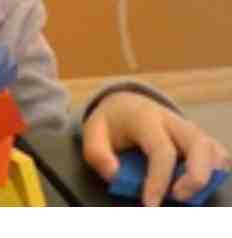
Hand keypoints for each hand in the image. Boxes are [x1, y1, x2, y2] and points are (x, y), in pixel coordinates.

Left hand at [82, 91, 230, 205]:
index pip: (162, 150)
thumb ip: (97, 154)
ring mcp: (188, 128)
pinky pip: (217, 153)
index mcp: (145, 118)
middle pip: (198, 145)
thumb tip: (114, 174)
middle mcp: (172, 121)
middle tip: (178, 198)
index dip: (159, 180)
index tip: (150, 204)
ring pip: (212, 149)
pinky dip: (215, 171)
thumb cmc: (110, 124)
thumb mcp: (92, 134)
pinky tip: (197, 184)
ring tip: (186, 193)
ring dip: (207, 175)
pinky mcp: (197, 136)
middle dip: (196, 176)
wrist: (124, 104)